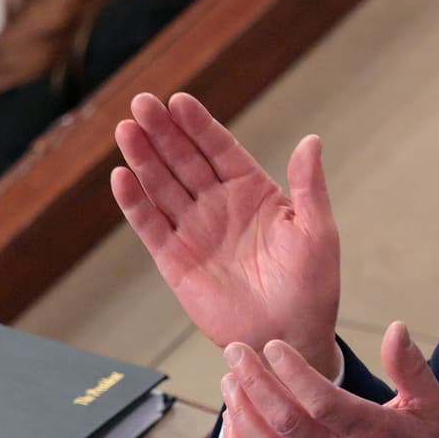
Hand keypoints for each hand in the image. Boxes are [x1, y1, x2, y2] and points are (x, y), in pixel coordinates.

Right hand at [112, 91, 340, 376]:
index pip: (219, 149)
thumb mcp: (317, 232)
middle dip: (162, 132)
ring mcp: (195, 231)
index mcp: (253, 192)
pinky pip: (150, 225)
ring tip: (126, 129)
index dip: (198, 125)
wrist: (288, 337)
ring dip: (142, 158)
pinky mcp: (175, 260)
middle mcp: (219, 205)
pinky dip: (134, 202)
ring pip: (162, 186)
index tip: (178, 101)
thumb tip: (311, 140)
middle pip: (183, 160)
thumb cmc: (312, 288)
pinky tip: (121, 176)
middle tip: (141, 103)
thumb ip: (308, 186)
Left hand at [219, 322, 438, 437]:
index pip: (322, 401)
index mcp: (370, 434)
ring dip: (241, 411)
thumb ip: (410, 367)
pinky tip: (230, 418)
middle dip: (253, 381)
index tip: (273, 346)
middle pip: (284, 420)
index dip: (294, 372)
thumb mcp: (431, 406)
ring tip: (229, 380)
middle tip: (234, 351)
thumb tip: (396, 328)